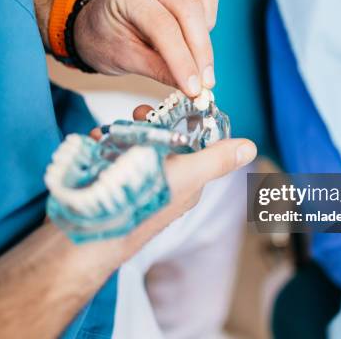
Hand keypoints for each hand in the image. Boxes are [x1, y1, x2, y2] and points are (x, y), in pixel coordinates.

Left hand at [74, 0, 217, 96]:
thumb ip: (160, 71)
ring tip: (193, 57)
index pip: (163, 27)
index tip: (194, 88)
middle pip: (188, 10)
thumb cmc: (103, 39)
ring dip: (204, 34)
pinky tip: (192, 37)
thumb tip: (192, 87)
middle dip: (200, 51)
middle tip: (205, 83)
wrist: (94, 25)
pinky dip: (206, 18)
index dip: (183, 60)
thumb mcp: (126, 60)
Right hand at [90, 105, 256, 251]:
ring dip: (122, 133)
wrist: (90, 233)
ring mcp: (137, 185)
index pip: (192, 143)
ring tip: (109, 133)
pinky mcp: (112, 185)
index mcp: (187, 182)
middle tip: (135, 114)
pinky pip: (111, 157)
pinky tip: (95, 142)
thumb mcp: (187, 175)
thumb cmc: (143, 203)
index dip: (182, 121)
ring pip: (134, 146)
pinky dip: (103, 146)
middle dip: (147, 124)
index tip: (165, 107)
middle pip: (162, 141)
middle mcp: (164, 184)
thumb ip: (216, 160)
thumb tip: (251, 147)